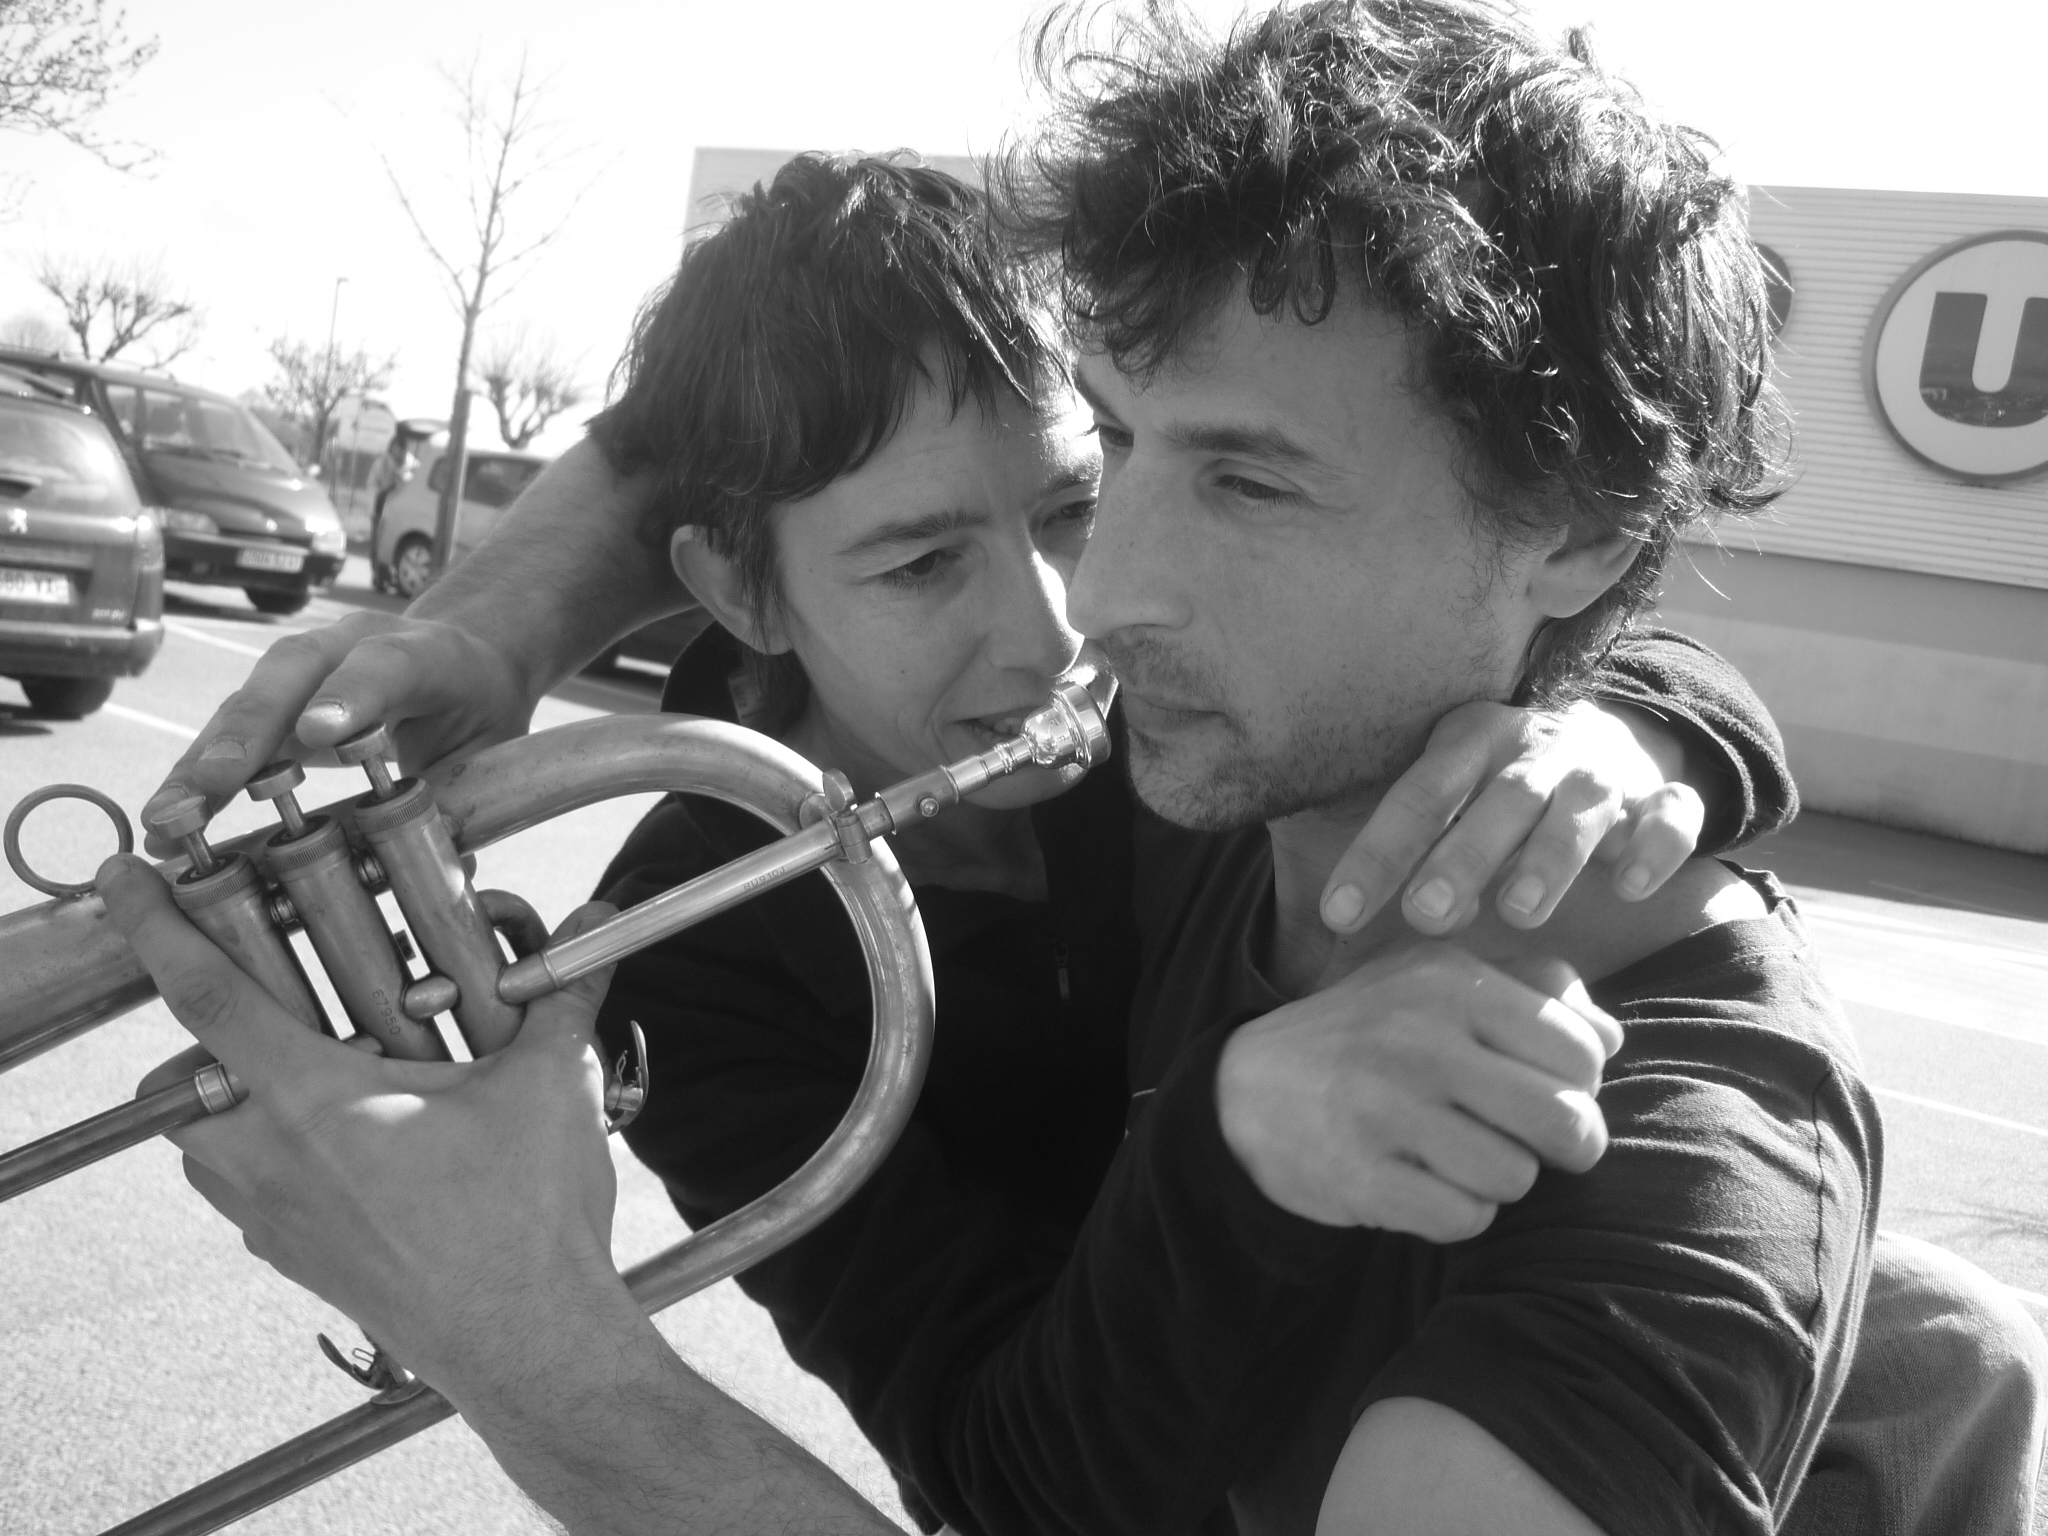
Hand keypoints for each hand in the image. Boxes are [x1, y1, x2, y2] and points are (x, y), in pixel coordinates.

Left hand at [103, 853, 622, 1391]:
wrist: (528, 1340)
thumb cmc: (526, 1222)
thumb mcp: (549, 1085)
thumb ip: (560, 994)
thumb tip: (595, 923)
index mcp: (316, 1101)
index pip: (208, 994)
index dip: (156, 926)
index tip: (124, 879)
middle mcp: (274, 1160)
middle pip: (176, 1085)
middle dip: (196, 1037)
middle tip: (264, 1006)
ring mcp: (277, 1219)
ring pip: (201, 1148)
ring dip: (226, 1102)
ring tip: (306, 1076)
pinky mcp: (297, 1259)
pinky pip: (245, 1196)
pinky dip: (265, 1157)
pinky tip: (346, 1146)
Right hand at [140, 611, 539, 855]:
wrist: (464, 656)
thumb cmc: (475, 706)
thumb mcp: (493, 745)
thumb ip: (469, 796)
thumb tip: (451, 868)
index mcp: (426, 652)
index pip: (387, 664)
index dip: (352, 695)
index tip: (318, 734)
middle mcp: (353, 645)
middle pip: (294, 675)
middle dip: (249, 731)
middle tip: (212, 785)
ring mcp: (306, 664)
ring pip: (249, 701)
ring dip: (204, 761)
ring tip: (168, 818)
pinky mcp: (275, 695)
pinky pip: (232, 731)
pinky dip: (198, 775)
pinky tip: (166, 821)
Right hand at [1215, 946, 1617, 1242]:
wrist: (1246, 1088)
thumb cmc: (1369, 1032)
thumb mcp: (1436, 980)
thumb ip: (1530, 990)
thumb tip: (1611, 1037)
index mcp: (1449, 983)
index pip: (1580, 1052)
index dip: (1579, 1086)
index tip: (1542, 1091)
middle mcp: (1418, 1039)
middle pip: (1565, 1123)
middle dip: (1563, 1147)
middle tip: (1530, 1143)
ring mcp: (1384, 1109)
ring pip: (1516, 1179)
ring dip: (1499, 1180)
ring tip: (1459, 1157)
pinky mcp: (1358, 1175)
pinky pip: (1462, 1219)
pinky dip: (1456, 1214)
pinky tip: (1424, 1186)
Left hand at [1320, 698, 1704, 938]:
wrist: (1604, 745)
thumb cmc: (1493, 795)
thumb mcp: (1440, 801)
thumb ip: (1390, 850)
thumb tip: (1305, 925)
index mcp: (1468, 738)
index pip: (1416, 793)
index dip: (1377, 853)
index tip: (1337, 915)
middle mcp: (1534, 746)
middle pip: (1499, 796)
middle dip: (1463, 855)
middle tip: (1427, 915)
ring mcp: (1602, 767)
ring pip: (1581, 802)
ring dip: (1552, 854)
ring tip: (1521, 910)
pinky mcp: (1662, 793)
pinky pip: (1671, 811)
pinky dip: (1657, 843)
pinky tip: (1631, 886)